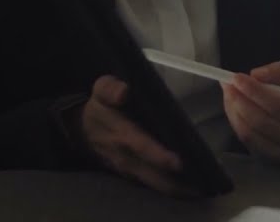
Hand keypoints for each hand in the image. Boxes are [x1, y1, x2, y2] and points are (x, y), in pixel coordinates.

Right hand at [76, 75, 196, 196]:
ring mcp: (125, 167)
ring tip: (198, 192)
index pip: (140, 145)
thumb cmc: (99, 105)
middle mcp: (123, 154)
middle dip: (172, 182)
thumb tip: (123, 91)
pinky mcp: (128, 173)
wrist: (80, 128)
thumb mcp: (101, 89)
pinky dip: (165, 188)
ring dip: (172, 188)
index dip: (157, 155)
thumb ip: (110, 88)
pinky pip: (147, 184)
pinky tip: (185, 190)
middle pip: (148, 172)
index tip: (177, 163)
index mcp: (120, 131)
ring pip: (149, 182)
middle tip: (199, 187)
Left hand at [223, 62, 279, 164]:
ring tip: (229, 95)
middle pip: (264, 122)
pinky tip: (235, 110)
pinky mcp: (275, 160)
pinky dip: (238, 124)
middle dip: (241, 102)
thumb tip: (255, 75)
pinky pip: (250, 142)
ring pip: (254, 134)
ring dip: (236, 112)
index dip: (256, 92)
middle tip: (227, 86)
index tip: (237, 78)